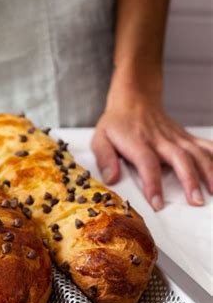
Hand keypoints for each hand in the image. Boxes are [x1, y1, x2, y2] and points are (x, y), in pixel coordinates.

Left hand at [91, 93, 212, 209]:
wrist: (134, 100)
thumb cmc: (117, 124)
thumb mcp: (100, 138)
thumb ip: (104, 159)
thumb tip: (111, 179)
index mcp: (137, 142)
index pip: (147, 163)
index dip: (153, 183)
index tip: (157, 203)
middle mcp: (160, 139)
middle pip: (179, 158)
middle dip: (189, 180)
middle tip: (195, 201)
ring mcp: (176, 137)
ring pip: (196, 152)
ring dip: (208, 171)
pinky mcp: (185, 137)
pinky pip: (205, 145)